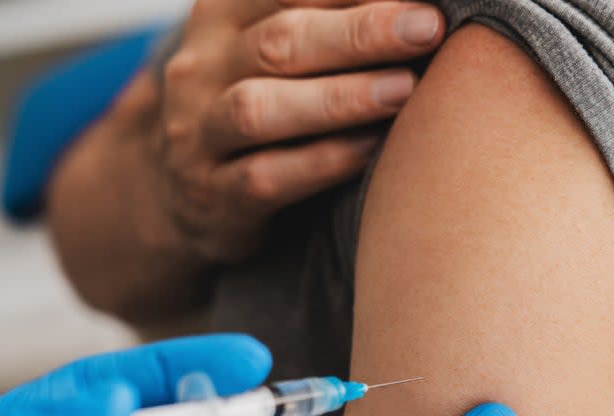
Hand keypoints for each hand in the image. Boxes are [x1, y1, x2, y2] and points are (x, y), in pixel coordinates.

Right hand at [148, 0, 445, 263]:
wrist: (187, 195)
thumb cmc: (263, 106)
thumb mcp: (275, 52)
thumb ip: (327, 20)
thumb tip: (414, 3)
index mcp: (221, 16)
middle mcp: (203, 69)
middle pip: (279, 41)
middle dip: (360, 32)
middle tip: (426, 26)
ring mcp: (201, 135)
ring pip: (261, 109)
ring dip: (340, 98)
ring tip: (404, 89)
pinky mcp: (214, 197)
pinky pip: (265, 177)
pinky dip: (323, 162)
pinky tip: (371, 151)